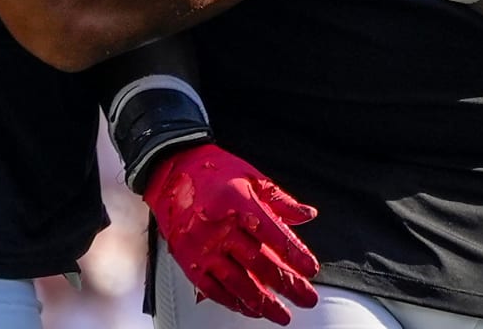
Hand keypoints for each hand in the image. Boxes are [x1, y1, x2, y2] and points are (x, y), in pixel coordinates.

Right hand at [143, 143, 319, 324]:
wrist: (171, 169)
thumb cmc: (213, 170)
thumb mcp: (251, 176)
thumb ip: (280, 200)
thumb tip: (308, 215)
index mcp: (239, 202)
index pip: (273, 235)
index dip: (294, 254)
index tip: (311, 269)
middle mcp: (220, 227)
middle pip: (259, 263)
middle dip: (287, 285)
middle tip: (307, 298)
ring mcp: (203, 247)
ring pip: (238, 282)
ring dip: (263, 302)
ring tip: (282, 314)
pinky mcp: (189, 260)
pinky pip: (213, 289)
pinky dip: (233, 302)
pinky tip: (249, 310)